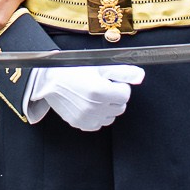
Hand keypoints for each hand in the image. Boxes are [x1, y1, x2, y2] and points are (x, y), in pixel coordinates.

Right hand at [27, 65, 143, 130]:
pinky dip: (97, 115)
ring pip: (111, 117)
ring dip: (107, 107)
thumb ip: (123, 71)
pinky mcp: (80, 124)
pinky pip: (99, 124)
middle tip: (102, 86)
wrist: (49, 80)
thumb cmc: (73, 69)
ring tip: (94, 95)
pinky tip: (89, 104)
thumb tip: (140, 76)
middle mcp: (94, 108)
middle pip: (120, 106)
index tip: (109, 80)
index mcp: (100, 91)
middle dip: (115, 96)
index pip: (126, 93)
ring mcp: (87, 118)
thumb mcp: (99, 65)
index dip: (119, 85)